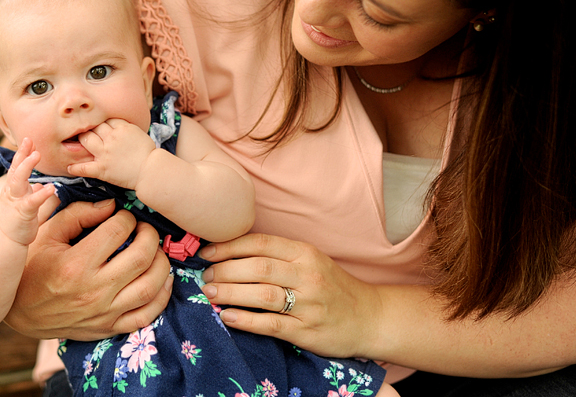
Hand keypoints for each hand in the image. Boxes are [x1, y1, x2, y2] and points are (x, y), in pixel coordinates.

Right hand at [0, 138, 56, 244]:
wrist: (4, 242)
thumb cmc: (15, 223)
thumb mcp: (22, 203)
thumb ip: (31, 192)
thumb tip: (41, 184)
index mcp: (13, 189)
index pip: (16, 167)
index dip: (22, 153)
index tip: (29, 140)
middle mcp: (11, 192)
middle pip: (15, 169)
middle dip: (22, 154)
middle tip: (29, 140)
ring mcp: (15, 201)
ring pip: (18, 181)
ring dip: (26, 167)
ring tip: (37, 155)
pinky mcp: (22, 213)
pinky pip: (32, 201)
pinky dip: (41, 194)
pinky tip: (51, 188)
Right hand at [4, 199, 173, 339]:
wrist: (18, 312)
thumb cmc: (31, 267)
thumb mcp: (46, 234)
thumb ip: (77, 214)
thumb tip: (110, 204)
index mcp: (75, 264)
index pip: (117, 231)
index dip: (125, 217)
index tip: (122, 215)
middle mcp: (93, 291)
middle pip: (141, 257)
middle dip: (149, 234)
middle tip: (143, 228)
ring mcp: (104, 313)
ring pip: (150, 286)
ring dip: (160, 262)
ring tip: (153, 249)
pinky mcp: (108, 328)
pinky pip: (147, 315)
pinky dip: (162, 296)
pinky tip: (162, 278)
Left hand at [68, 118, 155, 187]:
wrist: (151, 170)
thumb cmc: (149, 153)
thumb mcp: (139, 133)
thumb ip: (126, 128)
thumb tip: (117, 127)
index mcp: (122, 128)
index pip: (106, 119)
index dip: (102, 122)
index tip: (99, 125)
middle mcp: (111, 138)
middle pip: (94, 127)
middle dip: (90, 128)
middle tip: (86, 131)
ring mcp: (105, 153)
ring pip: (86, 140)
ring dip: (81, 140)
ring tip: (78, 143)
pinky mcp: (102, 168)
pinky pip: (84, 167)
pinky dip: (76, 168)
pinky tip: (70, 167)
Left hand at [199, 233, 383, 358]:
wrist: (370, 317)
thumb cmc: (331, 286)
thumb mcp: (310, 260)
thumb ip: (278, 255)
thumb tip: (230, 252)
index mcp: (304, 253)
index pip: (260, 243)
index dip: (229, 246)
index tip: (207, 253)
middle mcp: (307, 275)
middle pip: (257, 267)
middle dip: (225, 270)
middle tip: (206, 276)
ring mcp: (307, 304)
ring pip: (261, 294)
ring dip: (230, 293)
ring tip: (210, 293)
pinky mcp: (306, 331)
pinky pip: (270, 324)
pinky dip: (245, 320)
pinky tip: (227, 316)